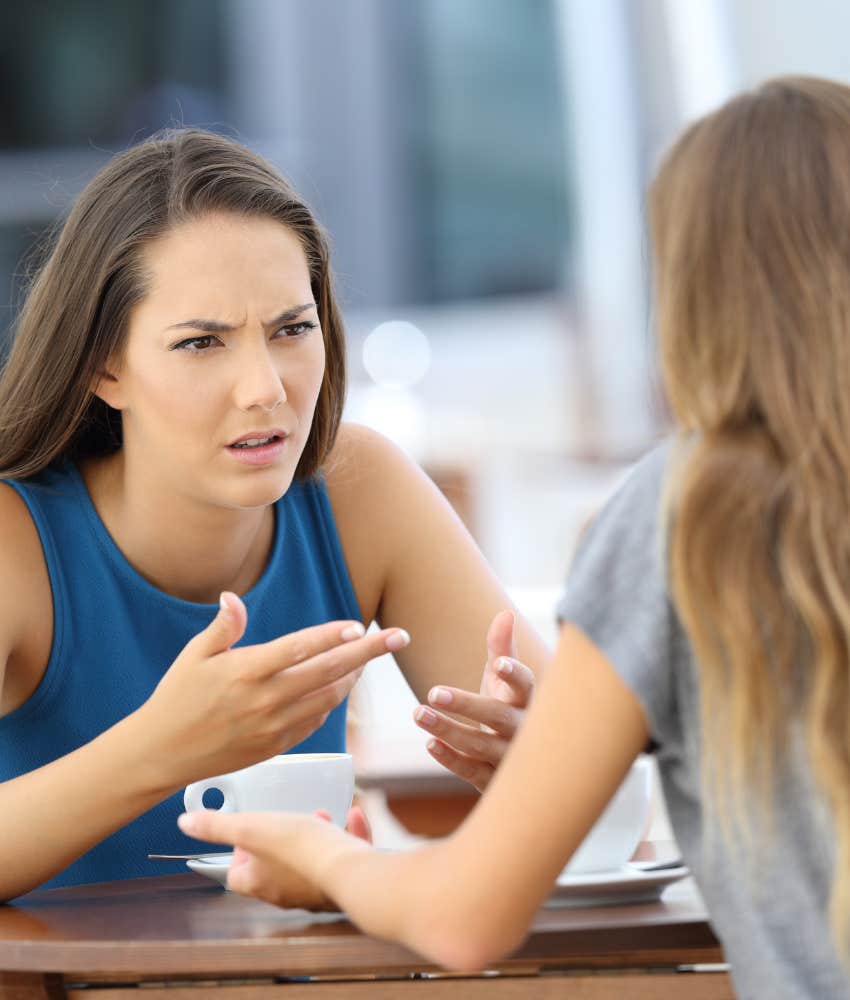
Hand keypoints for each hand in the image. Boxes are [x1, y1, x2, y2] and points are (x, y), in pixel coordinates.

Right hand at [136, 591, 409, 788]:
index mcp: (246, 672)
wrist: (162, 754)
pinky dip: (332, 701)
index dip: (332, 636)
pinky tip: (339, 685)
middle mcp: (266, 700)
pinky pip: (316, 721)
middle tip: (399, 636)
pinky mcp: (277, 746)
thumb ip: (224, 627)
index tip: (360, 625)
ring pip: (329, 697)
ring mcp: (274, 726)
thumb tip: (233, 597)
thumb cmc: (176, 699)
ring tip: (370, 658)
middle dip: (370, 653)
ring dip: (354, 676)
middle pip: (329, 671)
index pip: (299, 648)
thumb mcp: (194, 655)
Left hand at [178, 807, 367, 909]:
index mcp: (259, 883)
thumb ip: (217, 826)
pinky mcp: (342, 885)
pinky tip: (353, 817)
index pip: (236, 874)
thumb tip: (185, 823)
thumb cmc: (299, 849)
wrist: (348, 870)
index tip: (249, 830)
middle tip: (286, 820)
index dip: (238, 852)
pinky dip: (344, 837)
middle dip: (278, 840)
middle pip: (272, 869)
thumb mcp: (252, 828)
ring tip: (319, 817)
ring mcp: (315, 891)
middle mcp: (285, 894)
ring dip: (311, 838)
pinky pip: (340, 860)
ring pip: (307, 864)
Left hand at [413, 610, 534, 791]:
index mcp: (527, 700)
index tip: (498, 664)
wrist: (523, 764)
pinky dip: (451, 759)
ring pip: (480, 745)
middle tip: (433, 692)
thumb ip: (502, 648)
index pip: (525, 685)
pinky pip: (472, 772)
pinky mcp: (493, 780)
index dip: (514, 674)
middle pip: (498, 717)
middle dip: (467, 704)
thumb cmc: (509, 709)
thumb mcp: (505, 681)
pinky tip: (430, 744)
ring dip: (449, 730)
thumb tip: (505, 613)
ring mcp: (509, 758)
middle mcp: (522, 730)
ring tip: (417, 713)